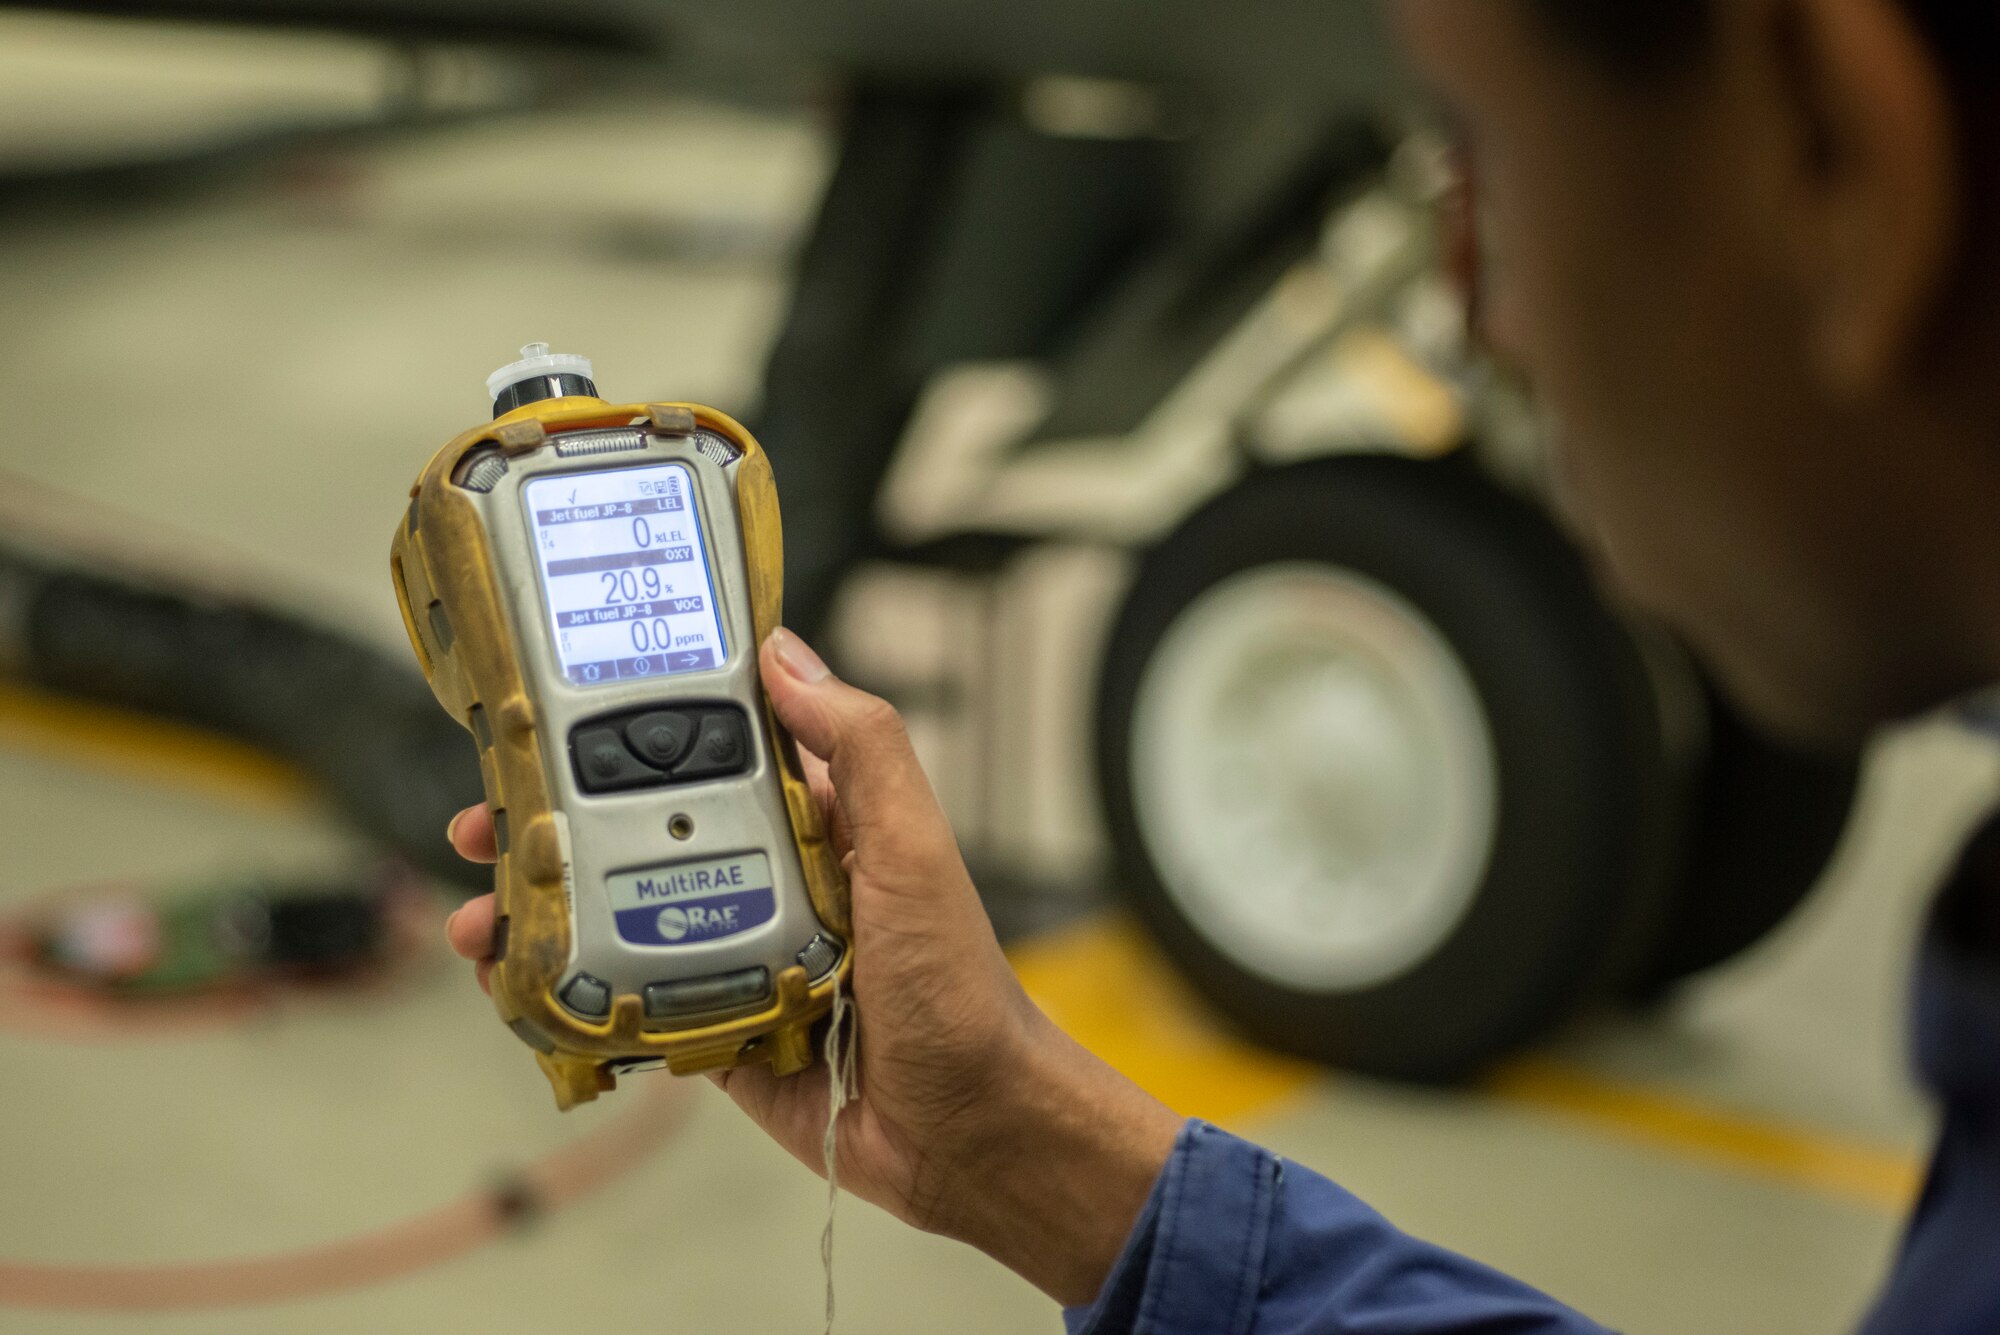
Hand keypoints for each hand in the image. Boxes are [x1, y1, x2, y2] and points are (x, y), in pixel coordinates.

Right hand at [444, 628, 1181, 1306]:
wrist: (966, 1128)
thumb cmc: (958, 987)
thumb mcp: (915, 847)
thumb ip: (860, 749)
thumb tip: (787, 654)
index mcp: (810, 825)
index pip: (706, 756)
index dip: (627, 733)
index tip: (551, 718)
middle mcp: (764, 881)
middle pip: (635, 836)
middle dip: (550, 827)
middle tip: (482, 825)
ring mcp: (731, 957)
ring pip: (615, 920)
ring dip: (540, 913)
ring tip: (480, 919)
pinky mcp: (713, 1031)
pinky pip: (625, 1004)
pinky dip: (567, 994)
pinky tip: (515, 987)